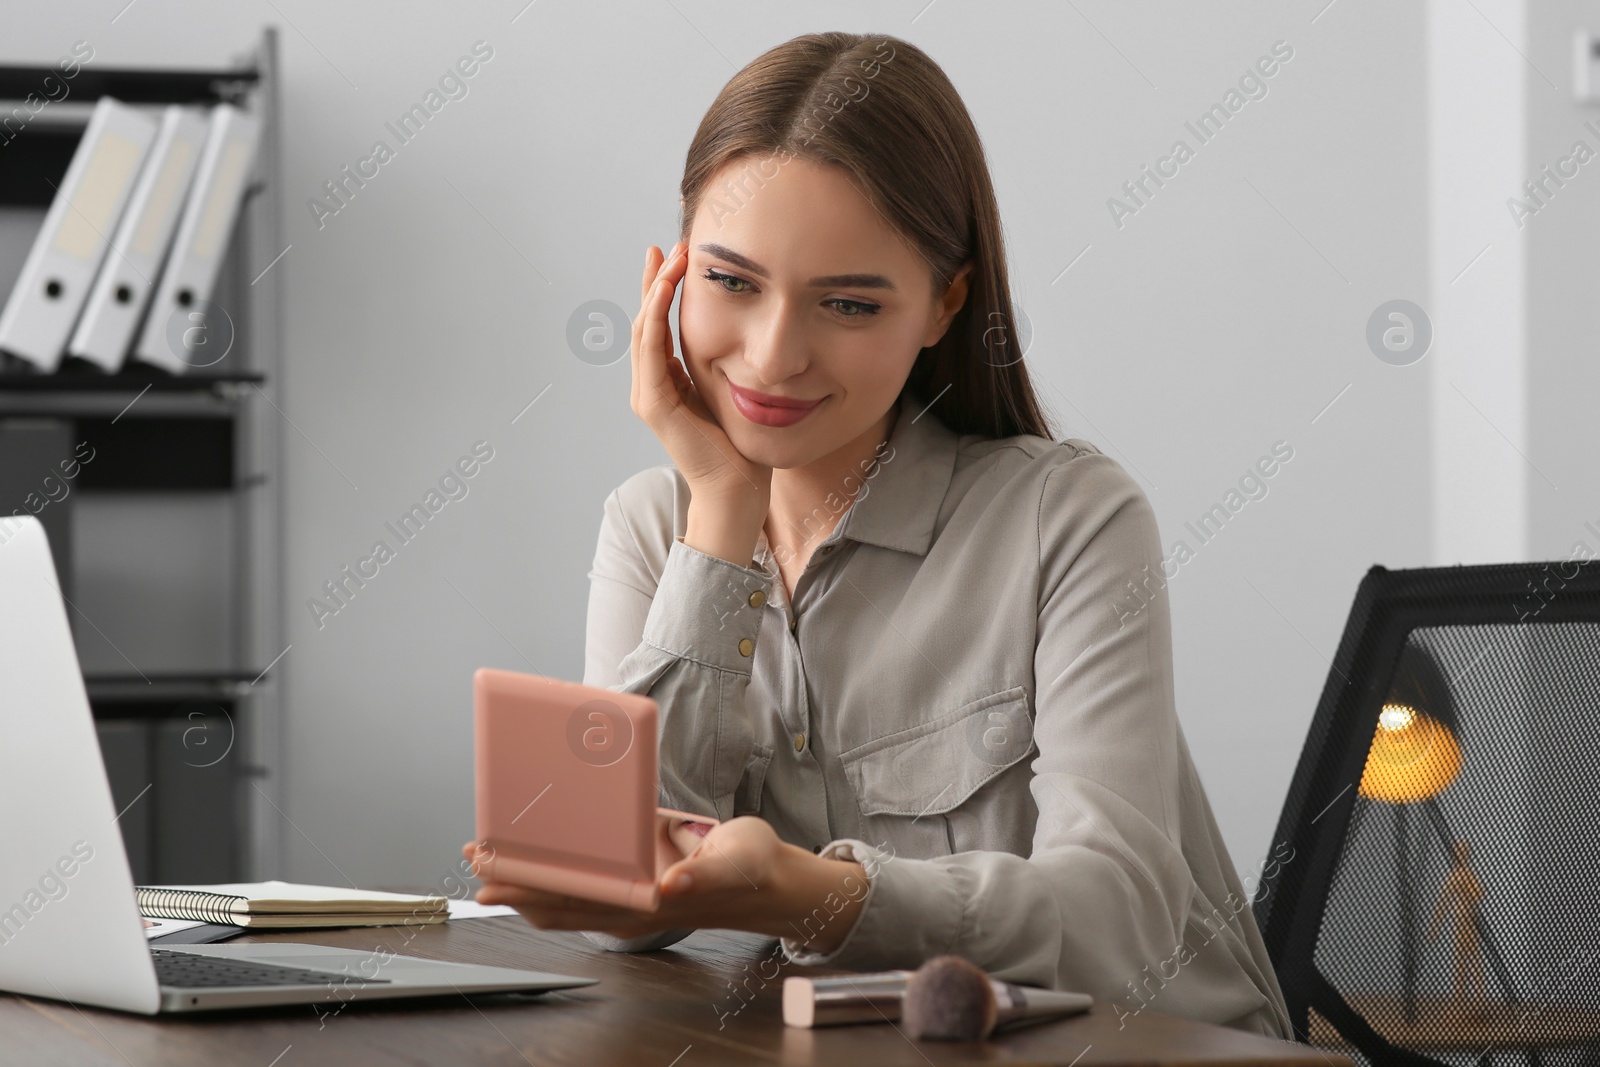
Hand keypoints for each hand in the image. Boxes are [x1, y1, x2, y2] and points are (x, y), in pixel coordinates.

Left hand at [461, 816, 789, 941]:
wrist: (771, 882)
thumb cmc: (753, 870)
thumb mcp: (735, 864)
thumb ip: (703, 875)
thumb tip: (669, 885)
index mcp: (648, 903)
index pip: (574, 897)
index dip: (529, 885)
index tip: (495, 871)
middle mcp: (631, 906)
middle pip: (556, 901)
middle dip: (512, 882)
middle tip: (475, 854)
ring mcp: (631, 899)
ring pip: (565, 899)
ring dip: (526, 881)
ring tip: (492, 855)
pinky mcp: (637, 884)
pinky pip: (585, 886)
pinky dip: (554, 874)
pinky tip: (539, 857)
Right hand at [631, 242, 771, 515]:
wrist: (737, 487)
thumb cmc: (740, 444)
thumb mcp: (730, 388)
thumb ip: (722, 363)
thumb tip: (740, 326)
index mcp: (668, 380)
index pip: (658, 324)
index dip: (662, 288)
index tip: (676, 255)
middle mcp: (652, 386)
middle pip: (645, 320)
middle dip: (655, 280)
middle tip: (668, 246)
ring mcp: (649, 396)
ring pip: (643, 329)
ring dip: (654, 290)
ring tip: (668, 259)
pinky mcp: (655, 406)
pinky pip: (650, 351)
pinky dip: (655, 317)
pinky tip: (665, 291)